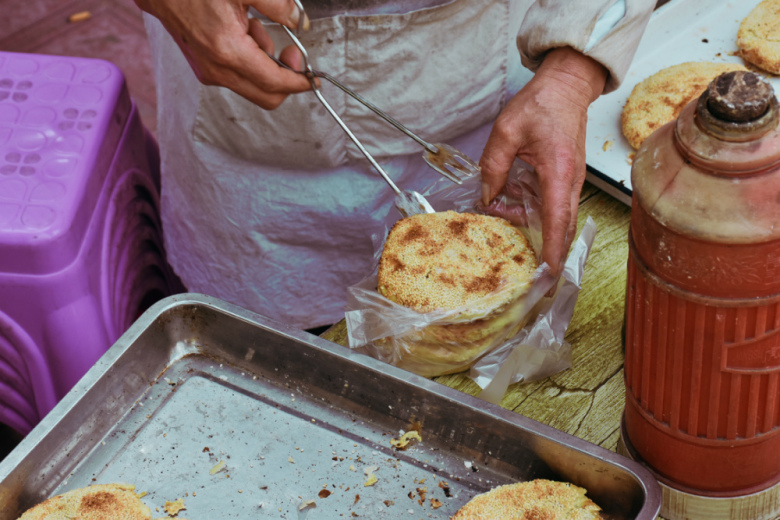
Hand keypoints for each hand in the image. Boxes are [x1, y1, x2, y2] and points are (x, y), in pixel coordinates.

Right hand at [135, 0, 312, 108]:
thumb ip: (278, 6)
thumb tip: (300, 22)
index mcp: (228, 51)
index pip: (275, 83)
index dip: (299, 82)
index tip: (313, 77)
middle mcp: (216, 69)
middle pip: (266, 96)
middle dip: (286, 79)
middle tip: (292, 52)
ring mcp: (208, 72)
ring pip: (253, 86)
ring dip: (266, 65)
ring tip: (258, 28)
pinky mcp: (203, 68)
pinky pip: (237, 76)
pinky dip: (250, 61)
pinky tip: (245, 33)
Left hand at [479, 47, 606, 273]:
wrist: (566, 86)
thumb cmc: (542, 102)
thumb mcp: (506, 129)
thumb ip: (493, 165)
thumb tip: (486, 195)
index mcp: (558, 169)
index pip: (557, 217)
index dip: (554, 248)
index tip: (550, 273)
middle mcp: (569, 180)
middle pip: (561, 225)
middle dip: (549, 252)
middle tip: (535, 278)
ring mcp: (569, 180)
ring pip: (554, 217)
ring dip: (531, 225)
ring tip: (502, 216)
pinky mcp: (563, 179)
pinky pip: (549, 204)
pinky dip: (531, 210)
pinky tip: (508, 201)